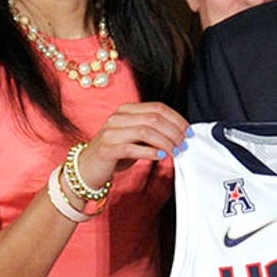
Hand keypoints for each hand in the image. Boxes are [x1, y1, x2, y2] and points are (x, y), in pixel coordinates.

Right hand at [72, 102, 186, 188]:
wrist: (87, 168)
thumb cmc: (115, 153)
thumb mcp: (136, 138)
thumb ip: (153, 132)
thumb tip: (179, 135)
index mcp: (127, 110)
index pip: (158, 108)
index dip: (176, 119)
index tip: (188, 132)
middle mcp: (118, 117)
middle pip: (154, 118)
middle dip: (174, 132)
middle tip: (184, 145)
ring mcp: (110, 132)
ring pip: (145, 131)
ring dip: (165, 142)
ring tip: (175, 152)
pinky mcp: (107, 148)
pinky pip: (132, 147)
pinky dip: (149, 151)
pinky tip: (160, 156)